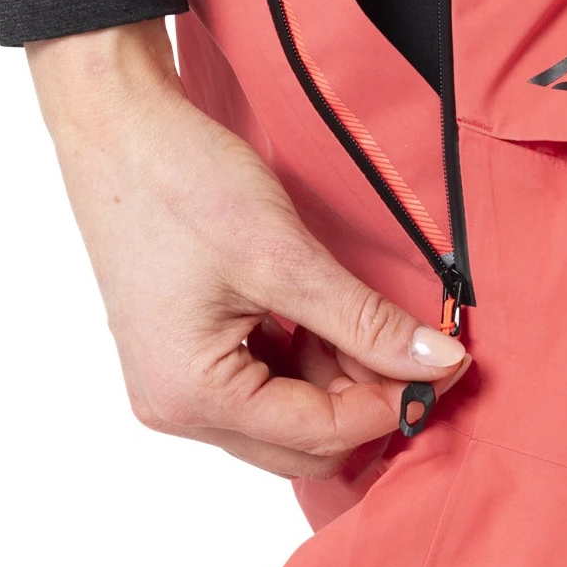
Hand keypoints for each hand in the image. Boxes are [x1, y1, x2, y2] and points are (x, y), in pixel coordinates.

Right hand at [27, 20, 469, 479]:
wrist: (118, 128)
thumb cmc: (182, 182)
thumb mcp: (286, 255)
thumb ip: (364, 320)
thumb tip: (436, 360)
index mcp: (191, 394)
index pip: (318, 433)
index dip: (392, 401)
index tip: (448, 361)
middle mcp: (175, 405)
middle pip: (300, 439)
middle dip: (365, 396)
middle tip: (418, 342)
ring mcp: (173, 381)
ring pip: (283, 413)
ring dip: (336, 374)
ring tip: (370, 313)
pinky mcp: (182, 350)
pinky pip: (258, 380)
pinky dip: (303, 355)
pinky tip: (329, 311)